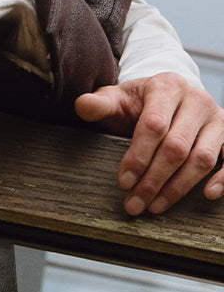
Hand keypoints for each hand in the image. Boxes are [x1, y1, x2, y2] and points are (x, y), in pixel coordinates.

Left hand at [74, 72, 223, 214]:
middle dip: (153, 179)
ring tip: (155, 206)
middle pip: (176, 146)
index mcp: (166, 86)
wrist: (170, 96)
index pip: (153, 125)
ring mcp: (216, 117)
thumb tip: (81, 106)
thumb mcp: (118, 98)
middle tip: (135, 203)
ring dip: (179, 187)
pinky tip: (206, 195)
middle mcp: (195, 99)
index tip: (123, 182)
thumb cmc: (139, 102)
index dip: (138, 156)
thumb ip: (100, 103)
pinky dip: (222, 178)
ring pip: (202, 158)